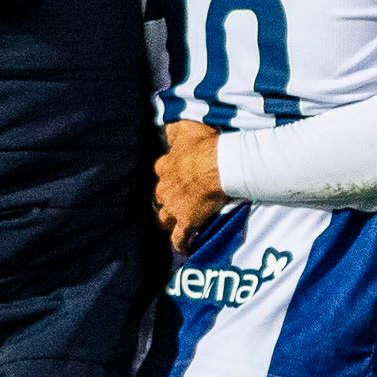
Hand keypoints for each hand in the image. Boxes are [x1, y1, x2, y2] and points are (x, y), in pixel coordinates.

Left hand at [152, 119, 229, 251]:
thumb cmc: (205, 146)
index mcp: (165, 167)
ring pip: (164, 219)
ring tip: (175, 224)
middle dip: (164, 200)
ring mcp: (174, 207)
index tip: (174, 176)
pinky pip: (179, 238)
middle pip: (158, 198)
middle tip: (174, 202)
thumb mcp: (186, 129)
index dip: (167, 174)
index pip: (161, 171)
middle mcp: (165, 189)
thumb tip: (166, 128)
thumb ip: (174, 130)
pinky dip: (181, 244)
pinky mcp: (186, 222)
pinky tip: (185, 248)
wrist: (217, 166)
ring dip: (168, 221)